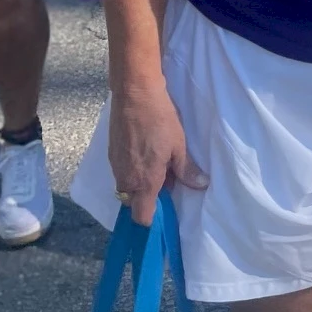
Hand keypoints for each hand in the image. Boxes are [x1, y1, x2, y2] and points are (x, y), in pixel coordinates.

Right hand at [108, 81, 208, 226]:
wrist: (134, 94)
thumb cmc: (160, 120)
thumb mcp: (179, 146)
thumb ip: (186, 170)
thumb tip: (201, 186)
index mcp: (144, 182)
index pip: (141, 217)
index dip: (153, 217)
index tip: (165, 207)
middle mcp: (126, 180)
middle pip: (134, 202)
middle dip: (148, 196)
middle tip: (166, 177)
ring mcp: (115, 167)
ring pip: (127, 186)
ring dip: (140, 181)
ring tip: (157, 159)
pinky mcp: (111, 154)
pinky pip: (122, 171)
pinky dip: (133, 168)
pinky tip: (145, 149)